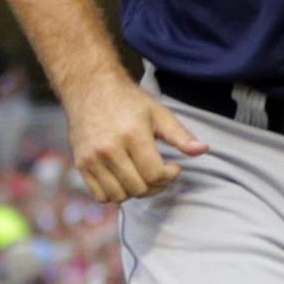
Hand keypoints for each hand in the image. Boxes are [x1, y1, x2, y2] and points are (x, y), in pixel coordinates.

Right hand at [64, 78, 210, 203]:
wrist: (89, 88)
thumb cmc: (128, 101)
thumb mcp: (159, 113)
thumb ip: (181, 135)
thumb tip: (203, 150)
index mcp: (133, 136)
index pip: (154, 174)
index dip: (169, 176)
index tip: (173, 167)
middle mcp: (109, 150)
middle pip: (138, 188)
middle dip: (156, 186)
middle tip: (161, 173)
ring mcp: (91, 159)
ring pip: (118, 196)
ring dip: (136, 192)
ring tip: (143, 177)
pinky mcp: (80, 164)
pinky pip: (99, 195)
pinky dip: (114, 194)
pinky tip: (125, 180)